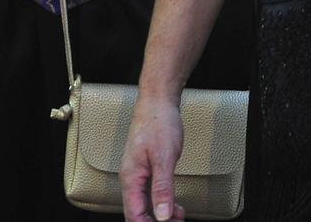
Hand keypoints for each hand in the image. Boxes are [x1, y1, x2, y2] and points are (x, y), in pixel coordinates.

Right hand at [121, 92, 187, 221]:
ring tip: (179, 218)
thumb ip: (162, 188)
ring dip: (161, 215)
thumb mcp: (164, 158)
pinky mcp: (147, 169)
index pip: (134, 215)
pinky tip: (175, 206)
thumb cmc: (158, 123)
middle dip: (156, 221)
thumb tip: (161, 215)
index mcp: (131, 178)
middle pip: (139, 213)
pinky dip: (163, 203)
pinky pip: (151, 194)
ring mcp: (139, 174)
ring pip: (145, 205)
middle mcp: (132, 179)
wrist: (158, 101)